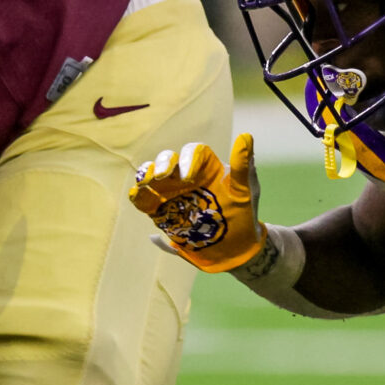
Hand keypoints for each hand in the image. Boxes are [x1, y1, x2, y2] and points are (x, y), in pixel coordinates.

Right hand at [131, 136, 264, 272]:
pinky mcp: (160, 209)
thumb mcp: (245, 191)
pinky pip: (144, 198)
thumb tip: (246, 136)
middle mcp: (186, 176)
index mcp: (207, 168)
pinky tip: (138, 194)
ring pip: (153, 173)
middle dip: (163, 163)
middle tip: (162, 176)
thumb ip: (242, 166)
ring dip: (147, 174)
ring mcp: (171, 192)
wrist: (232, 247)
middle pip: (170, 158)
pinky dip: (138, 195)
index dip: (188, 158)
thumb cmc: (242, 215)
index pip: (194, 152)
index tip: (189, 177)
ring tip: (147, 184)